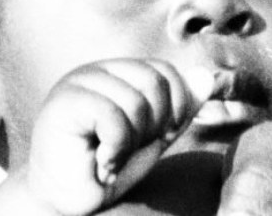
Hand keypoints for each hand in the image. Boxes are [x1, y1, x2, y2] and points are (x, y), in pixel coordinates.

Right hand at [2, 60, 213, 215]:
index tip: (155, 139)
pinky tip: (101, 161)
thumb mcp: (153, 138)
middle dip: (152, 127)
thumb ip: (178, 109)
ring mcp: (78, 82)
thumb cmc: (107, 168)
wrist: (66, 200)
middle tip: (127, 149)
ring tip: (111, 156)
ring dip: (131, 143)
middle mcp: (97, 70)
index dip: (174, 109)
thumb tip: (207, 78)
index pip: (165, 71)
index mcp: (118, 73)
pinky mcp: (64, 102)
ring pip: (135, 103)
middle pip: (155, 82)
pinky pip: (112, 117)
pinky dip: (115, 149)